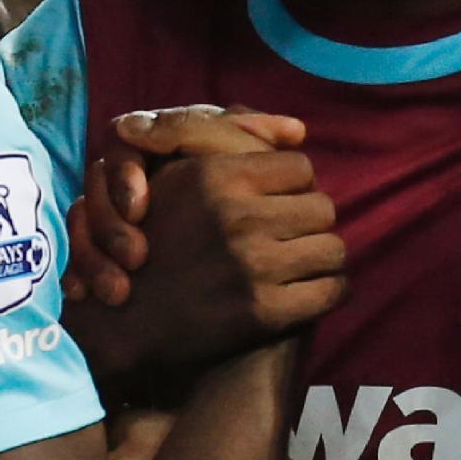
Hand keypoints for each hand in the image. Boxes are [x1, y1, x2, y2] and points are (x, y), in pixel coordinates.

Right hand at [61, 109, 345, 399]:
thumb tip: (299, 130)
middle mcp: (234, 216)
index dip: (296, 187)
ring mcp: (251, 265)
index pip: (300, 167)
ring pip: (333, 249)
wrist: (127, 329)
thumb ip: (224, 143)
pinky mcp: (264, 311)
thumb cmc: (155, 246)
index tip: (283, 204)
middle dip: (311, 224)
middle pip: (323, 207)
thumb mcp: (174, 180)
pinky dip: (327, 293)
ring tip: (301, 266)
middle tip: (293, 239)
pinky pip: (332, 290)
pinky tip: (307, 294)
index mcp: (212, 176)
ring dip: (321, 260)